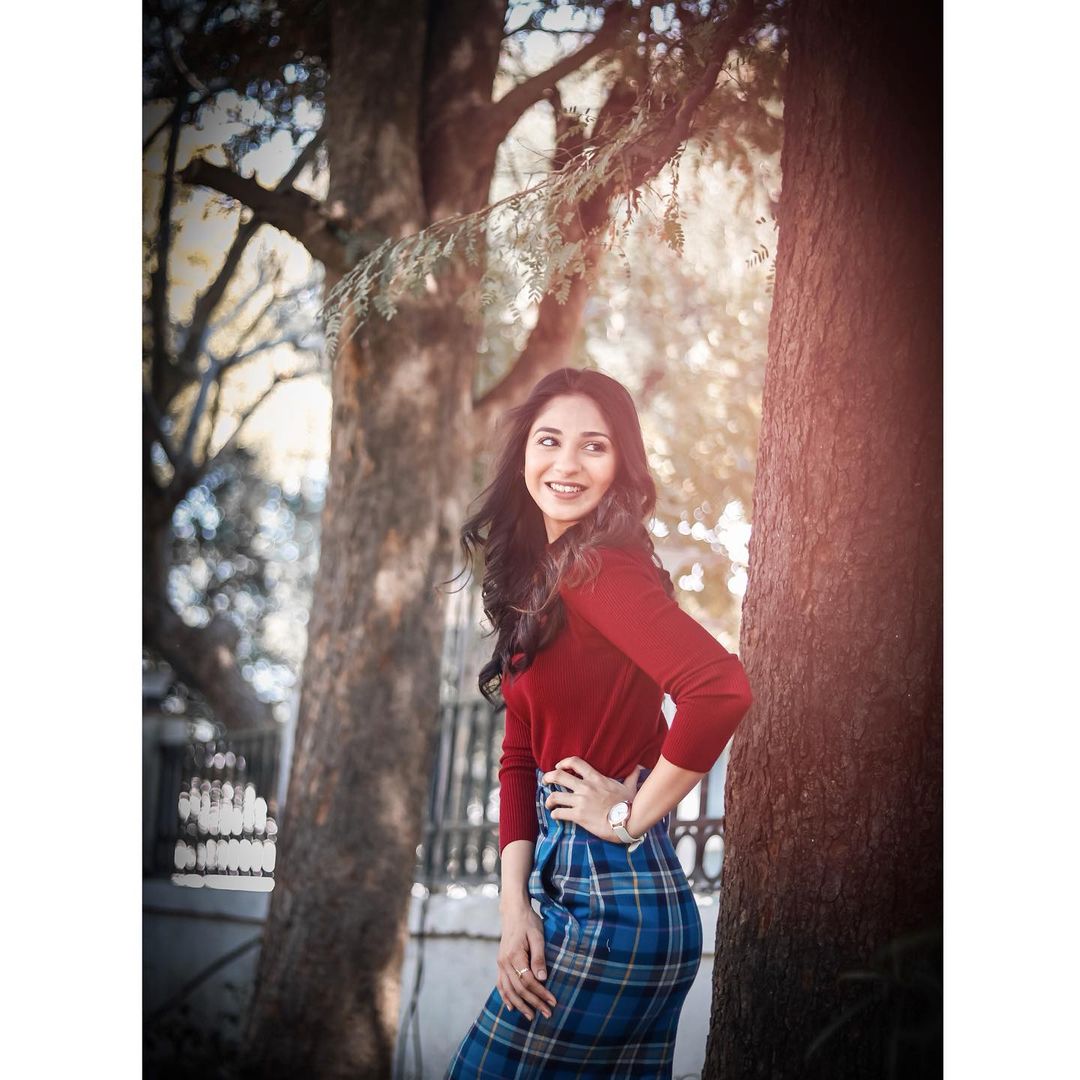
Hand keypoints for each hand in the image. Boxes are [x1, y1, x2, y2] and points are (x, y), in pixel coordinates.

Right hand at [497, 901, 557, 1020]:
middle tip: (548, 1013)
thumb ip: (539, 956)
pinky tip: (511, 1007)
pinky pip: (501, 984)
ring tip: (532, 1016)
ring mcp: (500, 963)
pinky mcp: (500, 963)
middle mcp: (504, 962)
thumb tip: (542, 978)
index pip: (528, 981)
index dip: (541, 993)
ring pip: (508, 990)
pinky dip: (505, 997)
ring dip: (520, 1005)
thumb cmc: (528, 922)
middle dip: (534, 1003)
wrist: (513, 912)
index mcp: (514, 955)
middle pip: (519, 989)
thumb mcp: (537, 936)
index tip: (553, 1001)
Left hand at [540, 756, 645, 842]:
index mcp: (596, 778)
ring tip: (548, 803)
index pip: (575, 763)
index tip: (559, 766)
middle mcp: (585, 787)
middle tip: (545, 780)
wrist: (626, 822)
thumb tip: (639, 766)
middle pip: (559, 776)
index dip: (564, 762)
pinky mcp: (578, 816)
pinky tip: (556, 816)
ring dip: (549, 800)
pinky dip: (555, 814)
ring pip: (555, 796)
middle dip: (548, 777)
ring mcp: (580, 801)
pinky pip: (559, 813)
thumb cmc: (628, 805)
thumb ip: (631, 775)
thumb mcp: (630, 787)